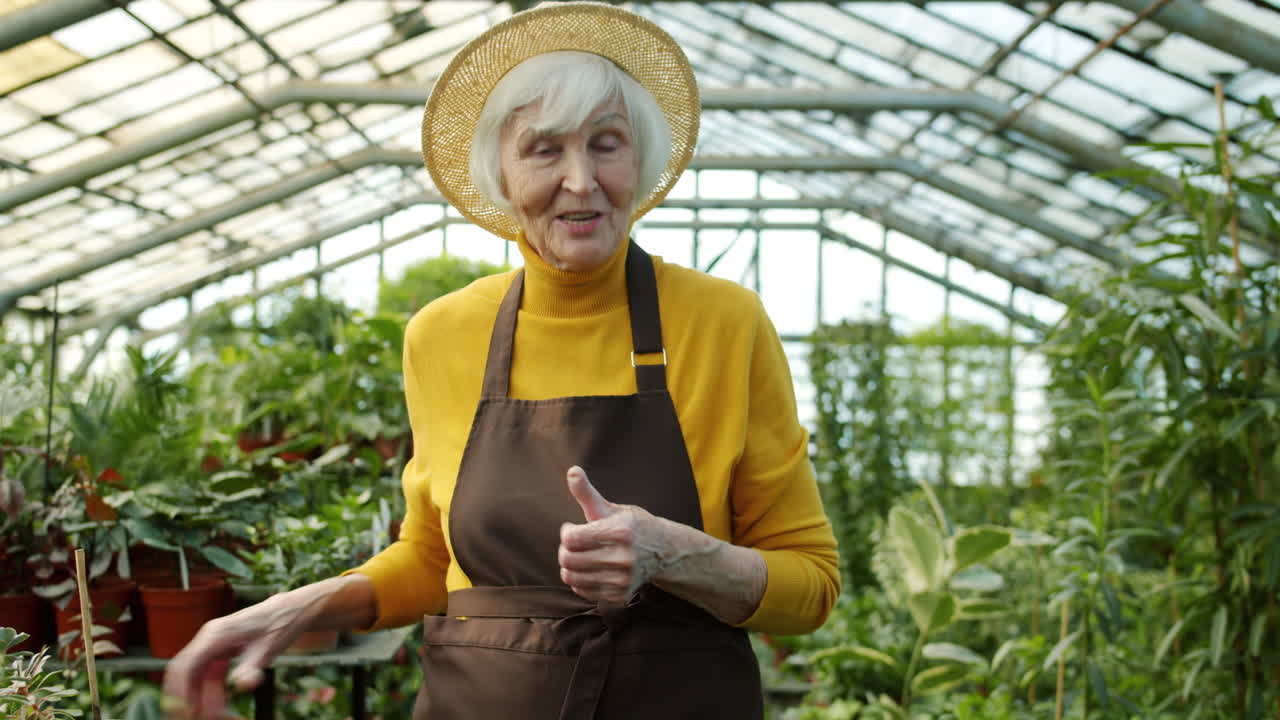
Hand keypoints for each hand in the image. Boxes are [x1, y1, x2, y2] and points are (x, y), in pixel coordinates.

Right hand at [162, 596, 306, 718]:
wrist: (288, 612)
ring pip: (195, 676)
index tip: (190, 710)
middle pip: (185, 672)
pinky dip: (210, 692)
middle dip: (185, 697)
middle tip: (193, 717)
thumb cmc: (278, 626)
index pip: (187, 665)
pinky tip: (221, 707)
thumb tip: (243, 685)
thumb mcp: (268, 649)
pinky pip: (207, 676)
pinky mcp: (219, 652)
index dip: (183, 691)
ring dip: (199, 697)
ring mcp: (212, 645)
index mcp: (215, 635)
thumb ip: (252, 668)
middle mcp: (208, 639)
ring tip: (213, 716)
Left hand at [558, 466, 665, 604]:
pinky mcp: (621, 594)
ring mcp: (623, 579)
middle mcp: (624, 557)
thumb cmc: (632, 525)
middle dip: (564, 550)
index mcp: (621, 531)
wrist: (663, 551)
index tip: (573, 528)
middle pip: (568, 559)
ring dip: (569, 567)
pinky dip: (580, 581)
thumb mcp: (611, 508)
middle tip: (573, 544)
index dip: (566, 532)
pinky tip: (590, 569)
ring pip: (572, 578)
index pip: (571, 538)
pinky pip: (583, 591)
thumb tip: (571, 470)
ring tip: (579, 556)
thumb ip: (587, 492)